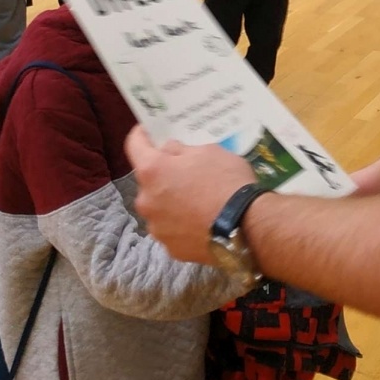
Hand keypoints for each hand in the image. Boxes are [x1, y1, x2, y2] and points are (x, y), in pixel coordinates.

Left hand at [125, 127, 258, 263]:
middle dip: (163, 174)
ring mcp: (156, 228)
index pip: (134, 145)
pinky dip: (182, 224)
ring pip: (159, 208)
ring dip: (170, 202)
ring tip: (197, 202)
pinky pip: (172, 229)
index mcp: (152, 171)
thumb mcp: (209, 151)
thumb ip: (181, 150)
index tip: (150, 131)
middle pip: (148, 181)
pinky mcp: (170, 249)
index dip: (141, 135)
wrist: (246, 228)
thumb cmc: (226, 181)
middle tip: (185, 172)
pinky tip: (202, 222)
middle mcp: (145, 201)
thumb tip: (169, 151)